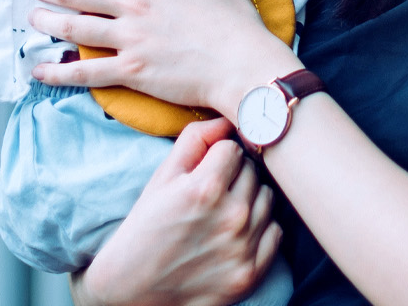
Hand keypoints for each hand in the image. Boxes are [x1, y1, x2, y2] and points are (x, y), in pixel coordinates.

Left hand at [28, 0, 301, 117]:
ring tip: (32, 19)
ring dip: (48, 22)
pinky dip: (58, 71)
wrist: (242, 66)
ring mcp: (130, 38)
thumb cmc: (236, 22)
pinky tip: (39, 69)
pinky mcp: (130, 71)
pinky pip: (85, 72)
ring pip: (75, 27)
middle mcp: (136, 2)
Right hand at [73, 117, 282, 305]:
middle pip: (253, 171)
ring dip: (250, 198)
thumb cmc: (147, 226)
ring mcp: (242, 248)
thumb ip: (196, 138)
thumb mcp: (163, 175)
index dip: (218, 156)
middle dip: (235, 175)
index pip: (234, 148)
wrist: (132, 287)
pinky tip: (237, 230)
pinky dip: (261, 228)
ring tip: (224, 209)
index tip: (206, 169)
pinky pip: (275, 232)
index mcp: (205, 188)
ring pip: (267, 198)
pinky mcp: (250, 274)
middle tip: (215, 190)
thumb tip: (226, 119)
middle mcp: (230, 217)